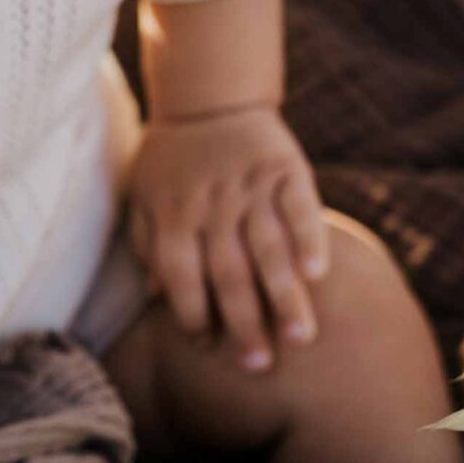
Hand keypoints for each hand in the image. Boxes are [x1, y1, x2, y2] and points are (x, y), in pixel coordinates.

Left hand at [124, 103, 331, 372]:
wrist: (209, 97)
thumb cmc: (172, 159)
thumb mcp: (144, 197)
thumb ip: (147, 245)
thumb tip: (154, 297)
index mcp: (172, 215)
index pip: (181, 277)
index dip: (192, 316)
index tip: (210, 350)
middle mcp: (212, 205)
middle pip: (228, 272)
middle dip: (244, 323)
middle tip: (261, 365)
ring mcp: (250, 186)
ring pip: (269, 247)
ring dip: (285, 295)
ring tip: (301, 338)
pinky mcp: (286, 168)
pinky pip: (300, 207)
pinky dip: (309, 239)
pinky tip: (319, 275)